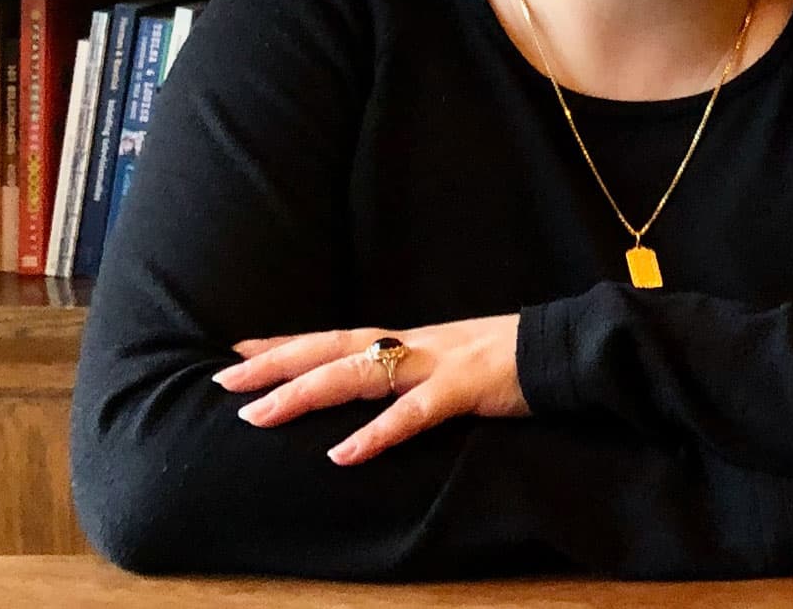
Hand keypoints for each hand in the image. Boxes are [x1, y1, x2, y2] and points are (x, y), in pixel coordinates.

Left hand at [212, 314, 529, 465]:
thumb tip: (376, 393)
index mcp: (407, 342)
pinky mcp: (465, 388)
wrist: (567, 348)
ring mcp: (436, 364)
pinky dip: (375, 434)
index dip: (284, 345)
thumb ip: (411, 376)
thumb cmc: (507, 361)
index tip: (235, 352)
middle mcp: (411, 345)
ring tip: (260, 414)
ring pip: (357, 375)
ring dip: (304, 394)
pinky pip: (413, 414)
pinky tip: (341, 454)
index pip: (332, 338)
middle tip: (225, 382)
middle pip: (330, 349)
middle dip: (275, 364)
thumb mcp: (449, 363)